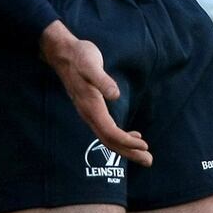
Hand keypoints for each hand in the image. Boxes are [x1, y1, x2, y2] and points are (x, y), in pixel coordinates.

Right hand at [39, 21, 152, 165]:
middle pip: (109, 141)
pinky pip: (105, 129)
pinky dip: (119, 137)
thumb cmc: (80, 56)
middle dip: (129, 153)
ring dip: (126, 148)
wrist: (62, 52)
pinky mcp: (90, 107)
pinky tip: (132, 135)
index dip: (127, 142)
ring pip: (107, 138)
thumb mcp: (91, 65)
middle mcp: (88, 113)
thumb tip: (115, 95)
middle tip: (149, 161)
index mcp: (91, 106)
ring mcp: (88, 112)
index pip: (110, 133)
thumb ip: (103, 80)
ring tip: (144, 154)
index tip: (144, 145)